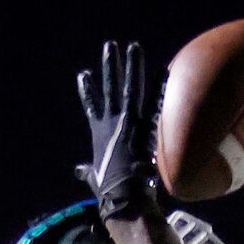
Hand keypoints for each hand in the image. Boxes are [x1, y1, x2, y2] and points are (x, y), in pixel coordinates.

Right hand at [75, 39, 158, 221]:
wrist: (124, 197)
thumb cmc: (111, 192)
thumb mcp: (95, 178)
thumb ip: (87, 171)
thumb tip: (79, 171)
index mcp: (99, 132)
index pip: (92, 106)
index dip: (88, 91)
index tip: (84, 74)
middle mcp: (112, 122)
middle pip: (111, 87)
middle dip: (110, 66)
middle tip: (110, 46)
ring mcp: (128, 123)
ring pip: (130, 87)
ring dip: (132, 66)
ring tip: (133, 46)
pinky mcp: (144, 129)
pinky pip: (155, 104)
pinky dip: (159, 89)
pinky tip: (164, 71)